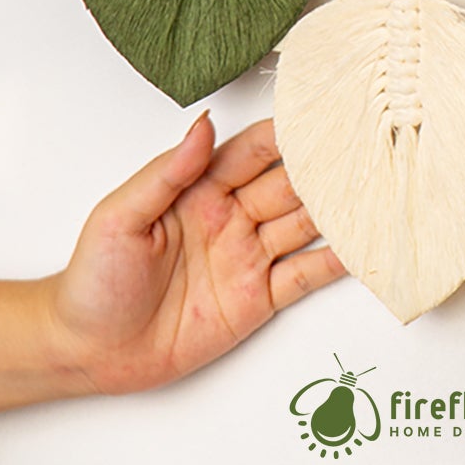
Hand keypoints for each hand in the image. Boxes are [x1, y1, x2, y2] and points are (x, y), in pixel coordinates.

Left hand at [48, 115, 342, 395]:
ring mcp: (248, 257)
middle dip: (326, 166)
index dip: (288, 132)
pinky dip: (336, 262)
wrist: (87, 351)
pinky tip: (362, 246)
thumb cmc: (93, 281)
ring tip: (377, 191)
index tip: (322, 113)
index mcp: (200, 191)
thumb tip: (202, 126)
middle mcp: (231, 218)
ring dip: (339, 209)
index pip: (254, 151)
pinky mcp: (257, 299)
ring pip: (305, 225)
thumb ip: (167, 173)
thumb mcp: (119, 217)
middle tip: (367, 148)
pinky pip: (304, 275)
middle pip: (290, 184)